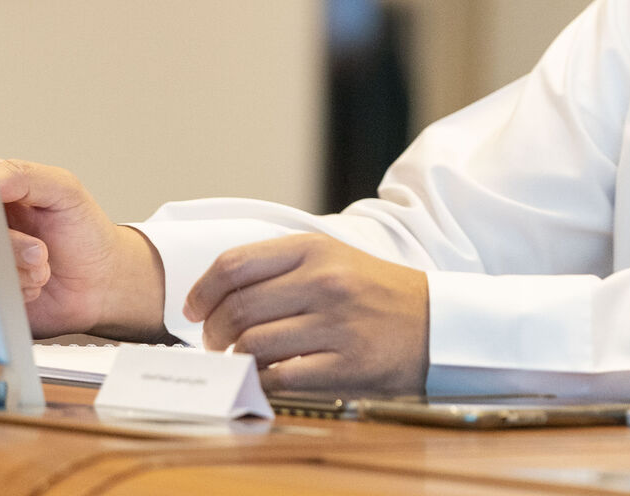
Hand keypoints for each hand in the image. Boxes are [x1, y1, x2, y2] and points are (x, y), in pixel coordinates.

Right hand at [0, 158, 167, 340]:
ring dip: (20, 271)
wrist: (101, 283)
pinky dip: (19, 290)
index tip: (11, 215)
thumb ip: (27, 176)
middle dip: (14, 246)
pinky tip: (37, 283)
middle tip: (40, 248)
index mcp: (1, 190)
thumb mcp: (66, 191)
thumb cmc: (86, 232)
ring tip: (44, 264)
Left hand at [185, 233, 428, 393]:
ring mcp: (336, 324)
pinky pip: (282, 377)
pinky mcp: (347, 364)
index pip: (233, 265)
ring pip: (254, 345)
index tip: (192, 309)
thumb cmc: (375, 291)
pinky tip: (267, 376)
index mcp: (314, 249)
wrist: (437, 322)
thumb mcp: (332, 257)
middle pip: (237, 308)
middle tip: (215, 341)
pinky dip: (263, 380)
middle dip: (213, 331)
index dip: (201, 291)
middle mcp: (323, 282)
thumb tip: (217, 292)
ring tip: (242, 358)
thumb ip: (279, 266)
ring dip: (237, 357)